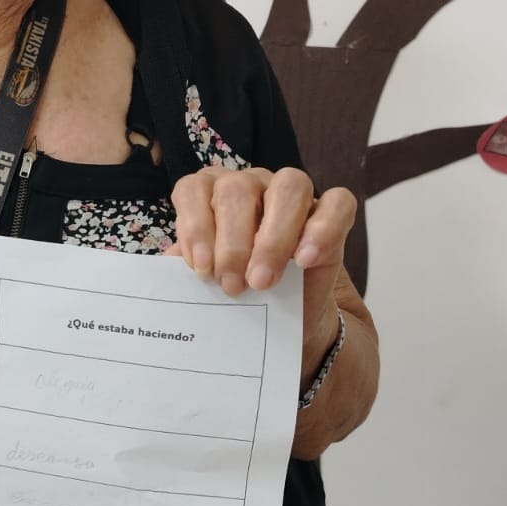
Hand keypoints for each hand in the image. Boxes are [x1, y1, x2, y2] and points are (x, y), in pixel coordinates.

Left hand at [169, 166, 356, 372]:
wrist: (285, 321)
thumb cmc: (240, 291)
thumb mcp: (209, 283)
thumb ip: (192, 267)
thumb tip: (169, 263)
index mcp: (212, 195)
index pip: (195, 188)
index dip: (194, 224)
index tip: (199, 268)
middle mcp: (251, 184)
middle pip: (237, 189)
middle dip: (232, 242)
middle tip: (230, 285)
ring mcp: (292, 193)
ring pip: (288, 186)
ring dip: (272, 237)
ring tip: (262, 281)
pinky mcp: (332, 211)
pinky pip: (337, 203)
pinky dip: (321, 229)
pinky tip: (304, 261)